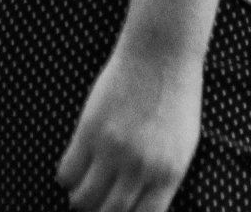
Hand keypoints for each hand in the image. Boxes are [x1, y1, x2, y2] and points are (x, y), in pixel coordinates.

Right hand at [55, 40, 203, 211]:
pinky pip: (67, 173)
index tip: (114, 210)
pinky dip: (67, 176)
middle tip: (94, 203)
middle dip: (99, 211)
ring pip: (83, 198)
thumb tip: (140, 205)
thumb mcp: (182, 143)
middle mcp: (142, 167)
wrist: (162, 54)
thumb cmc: (175, 97)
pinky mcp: (90, 132)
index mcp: (170, 172)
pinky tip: (75, 166)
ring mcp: (114, 150)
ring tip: (82, 188)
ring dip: (79, 198)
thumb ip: (162, 176)